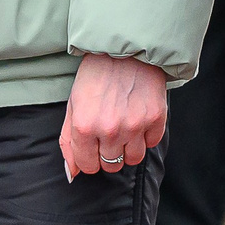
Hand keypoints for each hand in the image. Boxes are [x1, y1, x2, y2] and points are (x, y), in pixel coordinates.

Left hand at [60, 53, 168, 181]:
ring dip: (127, 148)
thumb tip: (72, 173)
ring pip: (132, 160)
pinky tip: (137, 117)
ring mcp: (134, 126)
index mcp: (83, 126)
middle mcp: (109, 130)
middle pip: (110, 165)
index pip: (87, 166)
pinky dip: (144, 136)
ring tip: (123, 127)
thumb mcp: (73, 105)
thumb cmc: (95, 76)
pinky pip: (150, 144)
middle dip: (107, 153)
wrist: (124, 51)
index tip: (91, 147)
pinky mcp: (156, 120)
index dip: (88, 158)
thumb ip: (69, 141)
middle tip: (107, 132)